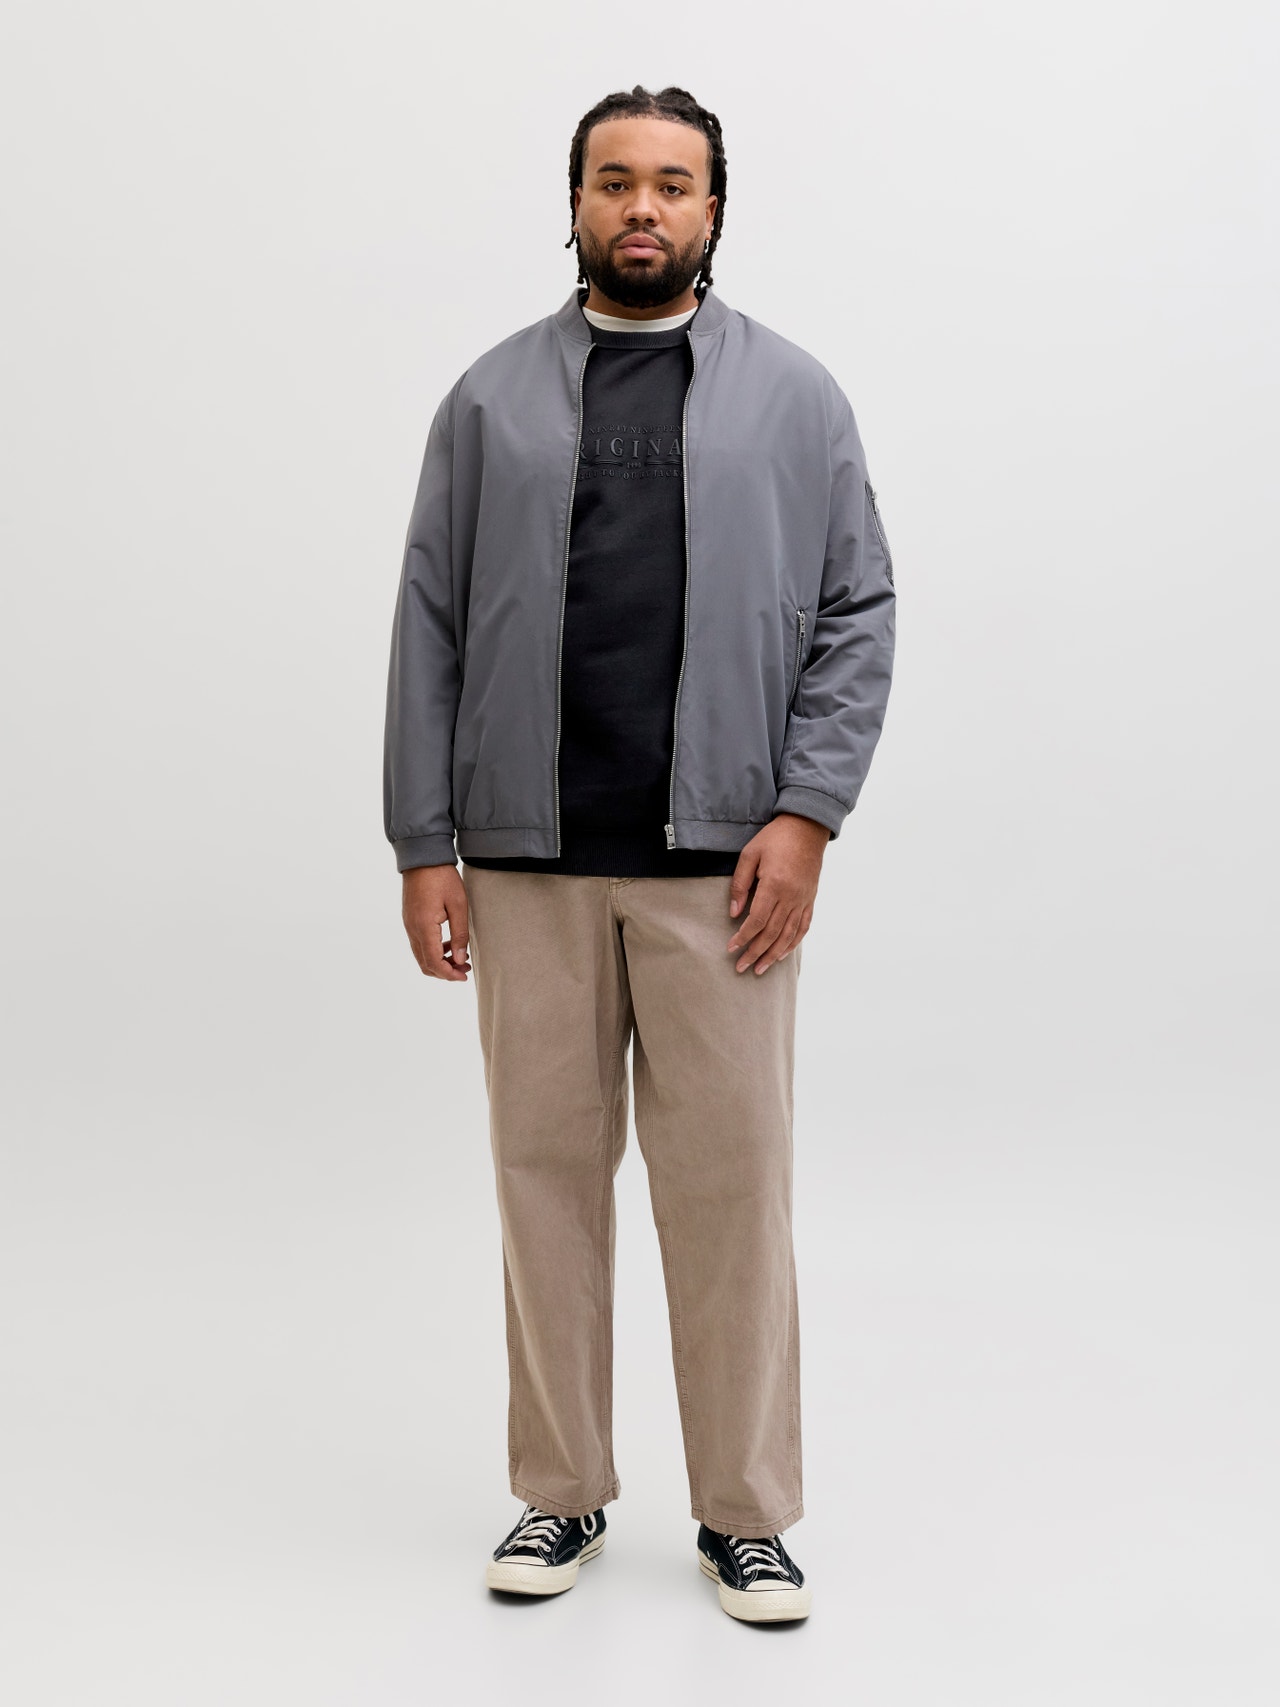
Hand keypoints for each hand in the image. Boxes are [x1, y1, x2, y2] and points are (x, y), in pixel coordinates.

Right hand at [402, 864, 470, 981]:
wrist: (422, 857)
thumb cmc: (442, 877)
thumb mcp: (458, 905)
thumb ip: (459, 935)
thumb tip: (459, 959)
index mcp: (424, 927)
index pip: (433, 962)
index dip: (449, 974)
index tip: (464, 976)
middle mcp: (412, 929)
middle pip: (424, 963)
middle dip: (444, 971)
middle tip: (464, 968)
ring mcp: (408, 924)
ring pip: (421, 955)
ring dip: (439, 961)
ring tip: (460, 956)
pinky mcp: (409, 920)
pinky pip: (419, 944)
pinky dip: (433, 950)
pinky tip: (449, 943)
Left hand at [726, 813, 828, 974]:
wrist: (807, 827)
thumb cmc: (775, 838)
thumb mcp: (750, 854)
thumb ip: (740, 885)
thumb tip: (734, 913)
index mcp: (775, 885)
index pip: (757, 920)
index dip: (743, 937)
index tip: (731, 948)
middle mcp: (791, 897)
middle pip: (772, 933)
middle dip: (755, 953)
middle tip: (741, 967)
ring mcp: (804, 900)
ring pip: (789, 935)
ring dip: (774, 955)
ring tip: (760, 969)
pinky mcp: (810, 899)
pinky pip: (804, 927)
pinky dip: (793, 943)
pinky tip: (782, 954)